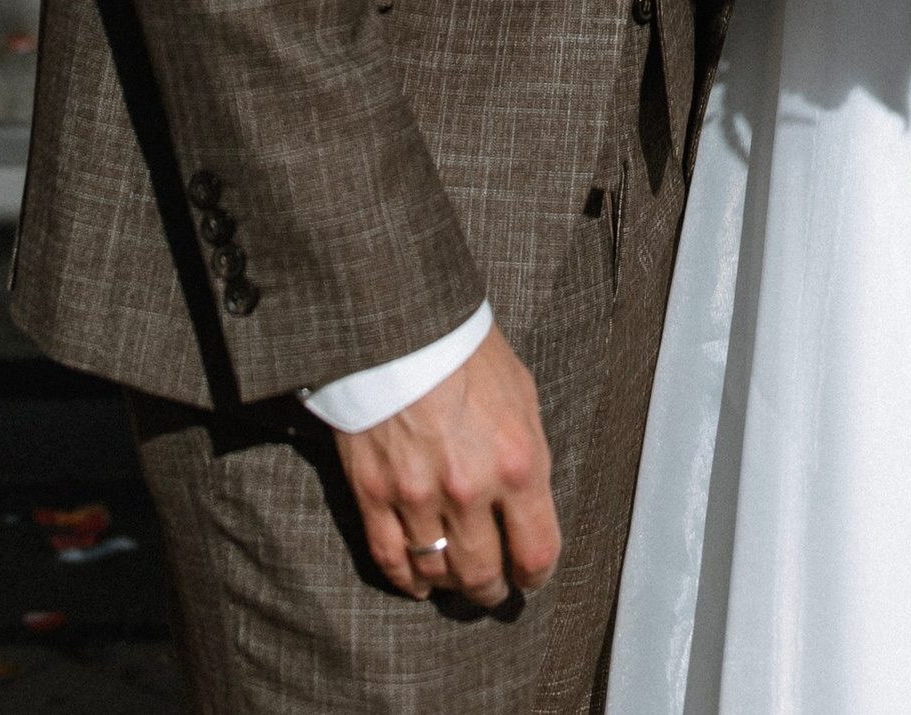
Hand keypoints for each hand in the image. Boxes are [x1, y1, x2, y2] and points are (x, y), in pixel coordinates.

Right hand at [336, 325, 558, 609]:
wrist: (401, 322)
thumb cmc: (468, 352)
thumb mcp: (522, 396)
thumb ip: (528, 457)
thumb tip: (528, 506)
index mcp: (517, 463)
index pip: (536, 554)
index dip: (535, 576)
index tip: (529, 576)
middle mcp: (470, 489)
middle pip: (483, 576)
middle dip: (492, 588)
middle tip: (493, 585)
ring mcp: (417, 496)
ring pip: (438, 573)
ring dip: (451, 584)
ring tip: (457, 579)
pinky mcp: (374, 494)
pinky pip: (391, 560)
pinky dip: (407, 580)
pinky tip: (418, 581)